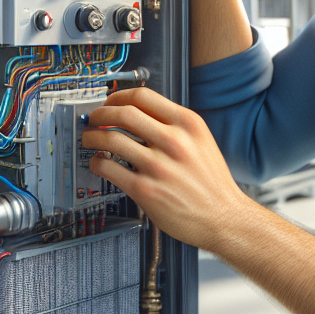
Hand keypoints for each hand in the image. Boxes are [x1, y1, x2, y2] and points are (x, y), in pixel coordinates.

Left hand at [82, 87, 250, 248]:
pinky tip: (99, 163)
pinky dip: (97, 162)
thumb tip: (139, 113)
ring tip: (89, 140)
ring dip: (92, 137)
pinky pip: (109, 168)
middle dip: (100, 113)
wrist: (225, 217)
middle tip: (94, 119)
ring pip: (110, 139)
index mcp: (188, 124)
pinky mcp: (145, 190)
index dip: (118, 96)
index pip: (143, 96)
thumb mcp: (201, 142)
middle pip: (123, 113)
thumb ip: (174, 126)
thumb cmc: (212, 183)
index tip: (110, 102)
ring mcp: (158, 166)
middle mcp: (174, 142)